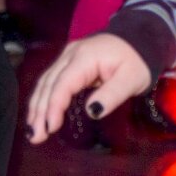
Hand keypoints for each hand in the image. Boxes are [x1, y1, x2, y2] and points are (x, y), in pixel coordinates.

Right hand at [24, 33, 150, 143]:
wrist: (142, 39)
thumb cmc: (138, 61)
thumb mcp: (132, 80)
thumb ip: (112, 95)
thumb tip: (91, 112)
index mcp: (85, 57)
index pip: (62, 84)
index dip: (53, 107)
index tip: (50, 128)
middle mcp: (71, 54)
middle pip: (48, 84)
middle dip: (39, 111)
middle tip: (36, 136)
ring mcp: (68, 56)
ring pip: (46, 82)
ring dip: (37, 107)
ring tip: (33, 131)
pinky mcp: (69, 61)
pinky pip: (51, 80)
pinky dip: (44, 98)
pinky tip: (39, 114)